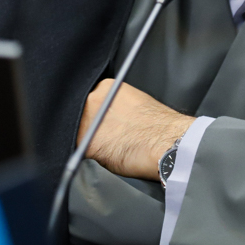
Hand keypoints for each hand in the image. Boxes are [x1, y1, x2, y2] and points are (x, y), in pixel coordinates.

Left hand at [77, 79, 194, 180]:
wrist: (168, 143)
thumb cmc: (160, 127)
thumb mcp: (136, 103)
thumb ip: (116, 106)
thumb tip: (110, 117)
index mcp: (107, 87)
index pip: (90, 100)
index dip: (96, 115)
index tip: (105, 124)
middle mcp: (93, 99)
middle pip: (80, 114)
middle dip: (88, 125)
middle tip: (107, 137)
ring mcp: (87, 121)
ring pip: (76, 132)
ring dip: (86, 140)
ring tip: (109, 148)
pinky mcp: (86, 144)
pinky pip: (78, 151)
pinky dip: (88, 156)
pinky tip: (105, 157)